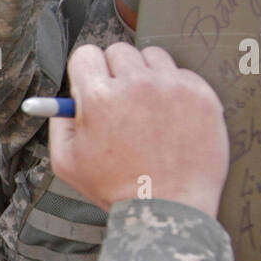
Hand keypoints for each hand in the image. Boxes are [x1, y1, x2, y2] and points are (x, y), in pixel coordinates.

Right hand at [49, 43, 227, 216]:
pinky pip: (183, 74)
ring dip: (147, 76)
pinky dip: (175, 91)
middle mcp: (137, 84)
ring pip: (153, 57)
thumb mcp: (66, 162)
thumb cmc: (116, 190)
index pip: (86, 54)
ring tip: (147, 111)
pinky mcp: (201, 95)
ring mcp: (173, 87)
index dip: (87, 72)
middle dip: (115, 72)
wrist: (168, 210)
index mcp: (99, 97)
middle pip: (119, 51)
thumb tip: (62, 99)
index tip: (93, 85)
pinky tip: (170, 119)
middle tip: (120, 101)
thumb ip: (59, 123)